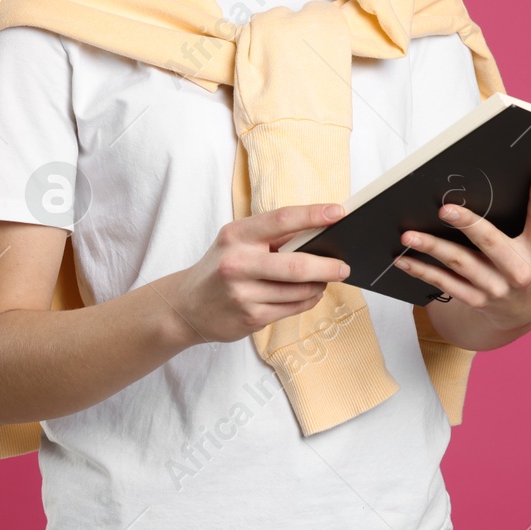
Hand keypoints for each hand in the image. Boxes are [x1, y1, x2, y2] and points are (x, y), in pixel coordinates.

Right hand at [159, 203, 350, 344]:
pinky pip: (292, 308)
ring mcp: (243, 293)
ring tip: (325, 280)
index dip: (314, 215)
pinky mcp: (250, 317)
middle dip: (328, 266)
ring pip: (298, 290)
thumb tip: (319, 232)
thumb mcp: (236, 241)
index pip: (282, 219)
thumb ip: (271, 237)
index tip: (339, 212)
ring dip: (319, 286)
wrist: (186, 306)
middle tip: (344, 266)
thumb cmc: (220, 267)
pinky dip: (308, 300)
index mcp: (237, 235)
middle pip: (297, 265)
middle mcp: (238, 263)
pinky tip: (310, 294)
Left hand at [393, 172, 530, 336]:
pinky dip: (422, 270)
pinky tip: (402, 257)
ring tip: (408, 235)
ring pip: (461, 264)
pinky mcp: (475, 299)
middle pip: (491, 243)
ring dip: (432, 249)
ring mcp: (495, 287)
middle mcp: (520, 270)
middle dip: (468, 225)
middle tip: (446, 207)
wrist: (527, 313)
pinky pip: (445, 283)